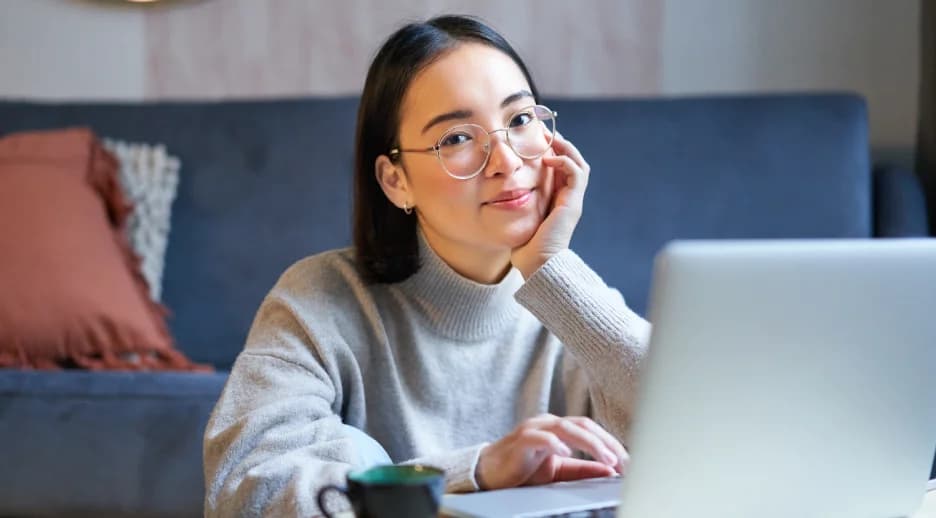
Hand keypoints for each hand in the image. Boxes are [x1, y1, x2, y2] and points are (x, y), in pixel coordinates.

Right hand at [475, 414, 628, 489]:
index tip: (628, 462)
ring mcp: (533, 428)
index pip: (590, 429)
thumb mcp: (558, 471)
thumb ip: (582, 470)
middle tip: (623, 461)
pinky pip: (540, 438)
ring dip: (590, 443)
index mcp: (558, 428)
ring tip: (606, 458)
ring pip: (566, 428)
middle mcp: (548, 423)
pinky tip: (567, 452)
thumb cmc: (522, 469)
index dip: (611, 443)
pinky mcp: (520, 440)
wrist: (488, 474)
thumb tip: (610, 470)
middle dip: (607, 442)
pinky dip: (555, 443)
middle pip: (583, 425)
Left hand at [511, 132, 589, 278]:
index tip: (535, 140)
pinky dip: (565, 161)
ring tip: (549, 139)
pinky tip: (548, 158)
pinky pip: (577, 173)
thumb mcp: (517, 219)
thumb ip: (513, 205)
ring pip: (579, 164)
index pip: (560, 170)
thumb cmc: (525, 248)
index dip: (551, 153)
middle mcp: (568, 199)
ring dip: (566, 148)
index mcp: (556, 201)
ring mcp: (573, 201)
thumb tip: (492, 194)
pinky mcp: (573, 203)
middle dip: (560, 146)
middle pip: (573, 163)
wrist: (538, 266)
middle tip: (544, 132)